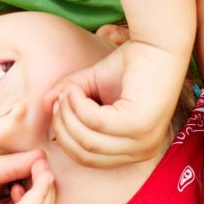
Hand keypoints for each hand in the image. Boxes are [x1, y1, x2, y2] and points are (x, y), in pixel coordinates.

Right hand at [42, 40, 189, 167]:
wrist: (158, 44)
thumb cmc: (130, 65)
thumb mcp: (92, 87)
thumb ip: (70, 99)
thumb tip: (45, 106)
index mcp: (134, 151)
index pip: (89, 159)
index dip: (66, 137)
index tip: (59, 108)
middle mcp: (142, 151)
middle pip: (85, 154)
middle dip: (64, 126)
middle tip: (62, 98)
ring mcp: (143, 141)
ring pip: (88, 141)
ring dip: (70, 114)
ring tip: (70, 91)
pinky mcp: (140, 125)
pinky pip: (96, 123)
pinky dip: (80, 105)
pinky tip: (78, 89)